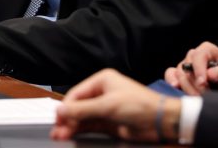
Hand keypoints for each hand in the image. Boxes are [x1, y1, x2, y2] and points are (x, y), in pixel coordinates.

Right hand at [51, 69, 180, 142]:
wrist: (160, 121)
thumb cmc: (139, 105)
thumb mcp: (107, 106)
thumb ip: (82, 110)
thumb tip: (61, 110)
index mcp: (102, 81)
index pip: (77, 93)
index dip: (66, 106)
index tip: (58, 118)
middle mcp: (101, 93)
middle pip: (78, 106)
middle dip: (67, 118)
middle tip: (57, 130)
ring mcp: (104, 109)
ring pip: (82, 117)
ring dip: (71, 126)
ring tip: (59, 135)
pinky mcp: (108, 123)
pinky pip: (89, 125)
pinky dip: (79, 130)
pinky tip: (70, 134)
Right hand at [163, 41, 217, 94]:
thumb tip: (211, 74)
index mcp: (207, 50)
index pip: (199, 56)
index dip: (199, 69)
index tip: (203, 83)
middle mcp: (194, 56)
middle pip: (186, 67)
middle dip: (195, 84)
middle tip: (205, 97)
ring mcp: (185, 65)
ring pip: (178, 74)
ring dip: (188, 88)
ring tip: (199, 99)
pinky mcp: (179, 75)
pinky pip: (170, 76)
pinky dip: (172, 83)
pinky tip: (177, 90)